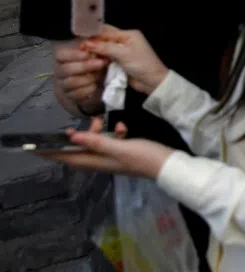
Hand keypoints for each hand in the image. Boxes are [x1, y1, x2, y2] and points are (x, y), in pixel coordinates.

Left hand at [44, 116, 172, 178]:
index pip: (67, 157)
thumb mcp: (119, 148)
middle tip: (90, 121)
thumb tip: (72, 136)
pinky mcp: (121, 153)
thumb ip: (96, 142)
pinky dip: (112, 133)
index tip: (36, 146)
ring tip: (104, 120)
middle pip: (79, 148)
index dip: (51, 152)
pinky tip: (122, 127)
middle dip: (80, 134)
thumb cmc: (143, 157)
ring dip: (96, 131)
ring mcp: (111, 157)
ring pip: (94, 143)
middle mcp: (100, 161)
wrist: (167, 165)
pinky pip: (108, 142)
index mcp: (96, 162)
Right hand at [53, 42, 106, 114]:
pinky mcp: (71, 96)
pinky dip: (87, 90)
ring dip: (87, 78)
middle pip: (65, 70)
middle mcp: (61, 70)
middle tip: (100, 63)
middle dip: (84, 66)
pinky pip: (75, 95)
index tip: (88, 54)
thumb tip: (93, 41)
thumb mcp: (99, 48)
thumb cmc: (98, 58)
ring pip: (70, 83)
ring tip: (100, 74)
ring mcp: (64, 84)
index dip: (73, 55)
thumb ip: (95, 43)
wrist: (101, 78)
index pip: (60, 55)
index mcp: (64, 57)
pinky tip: (96, 85)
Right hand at [83, 26, 167, 94]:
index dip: (93, 36)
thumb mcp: (124, 54)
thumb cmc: (141, 64)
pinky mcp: (119, 62)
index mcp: (129, 34)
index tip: (79, 40)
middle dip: (93, 44)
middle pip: (104, 39)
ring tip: (81, 56)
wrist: (152, 82)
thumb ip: (105, 47)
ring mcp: (121, 52)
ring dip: (94, 53)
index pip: (107, 31)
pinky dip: (98, 60)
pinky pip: (105, 58)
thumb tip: (86, 43)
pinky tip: (89, 62)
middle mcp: (124, 41)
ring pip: (104, 49)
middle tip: (78, 49)